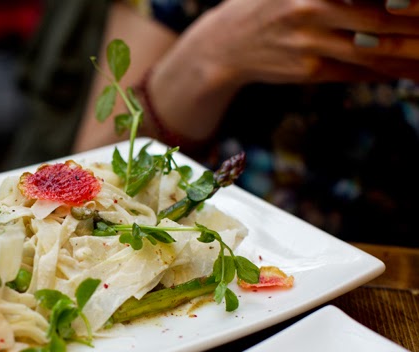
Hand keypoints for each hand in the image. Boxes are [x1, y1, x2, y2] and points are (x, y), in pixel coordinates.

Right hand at [166, 0, 418, 85]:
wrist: (225, 44)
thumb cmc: (269, 5)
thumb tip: (395, 1)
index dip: (406, 2)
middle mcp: (312, 7)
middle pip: (382, 17)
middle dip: (415, 26)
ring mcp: (309, 41)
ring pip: (373, 49)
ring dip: (407, 54)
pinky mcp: (307, 69)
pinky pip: (355, 70)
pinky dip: (384, 71)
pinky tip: (405, 70)